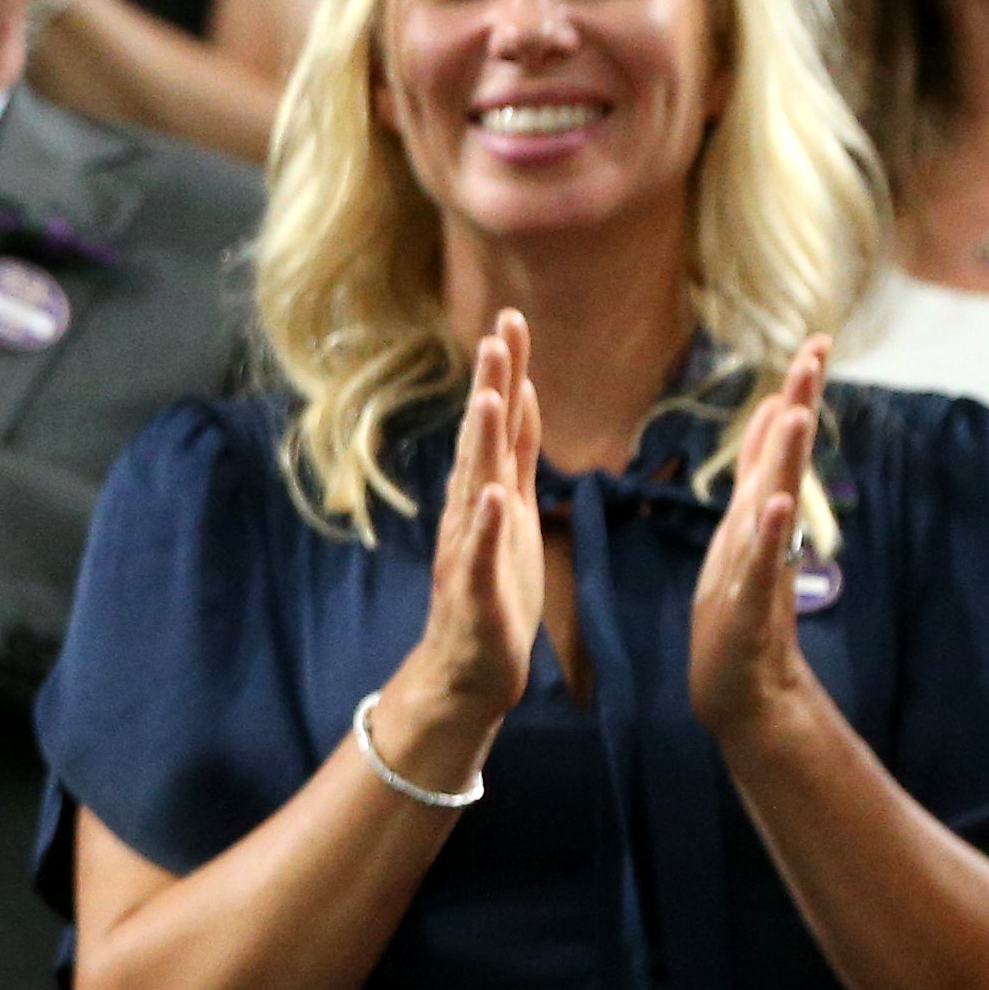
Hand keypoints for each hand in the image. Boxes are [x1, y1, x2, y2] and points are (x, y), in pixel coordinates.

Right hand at [376, 309, 542, 786]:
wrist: (468, 670)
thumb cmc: (495, 591)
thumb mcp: (515, 512)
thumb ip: (517, 456)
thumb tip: (520, 393)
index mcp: (491, 492)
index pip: (502, 423)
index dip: (506, 373)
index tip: (510, 319)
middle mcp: (473, 511)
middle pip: (485, 440)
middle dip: (491, 387)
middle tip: (496, 334)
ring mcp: (469, 548)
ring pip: (476, 486)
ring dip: (482, 442)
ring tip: (491, 397)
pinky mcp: (474, 590)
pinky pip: (479, 553)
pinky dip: (486, 524)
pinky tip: (493, 496)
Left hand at [688, 337, 832, 745]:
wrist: (742, 693)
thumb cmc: (738, 613)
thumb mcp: (741, 533)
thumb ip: (758, 477)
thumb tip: (770, 417)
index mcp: (755, 515)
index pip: (775, 446)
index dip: (793, 396)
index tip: (814, 344)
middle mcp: (763, 534)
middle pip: (782, 460)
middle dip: (798, 405)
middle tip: (816, 351)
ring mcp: (760, 568)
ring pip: (772, 505)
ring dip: (785, 460)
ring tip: (794, 412)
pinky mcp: (751, 608)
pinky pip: (761, 566)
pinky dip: (769, 537)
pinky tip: (777, 507)